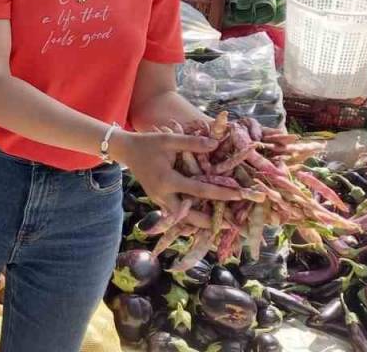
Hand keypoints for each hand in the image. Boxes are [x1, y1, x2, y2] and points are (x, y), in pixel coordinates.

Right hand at [110, 130, 241, 224]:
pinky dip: (191, 218)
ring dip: (200, 223)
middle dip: (210, 223)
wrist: (127, 151)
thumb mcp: (168, 139)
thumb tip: (216, 144)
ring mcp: (159, 200)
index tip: (238, 196)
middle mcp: (162, 195)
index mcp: (167, 180)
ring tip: (221, 226)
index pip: (198, 190)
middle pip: (189, 217)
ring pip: (182, 219)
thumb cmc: (148, 143)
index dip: (220, 193)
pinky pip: (176, 214)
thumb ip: (192, 142)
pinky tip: (205, 219)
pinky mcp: (159, 201)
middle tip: (231, 226)